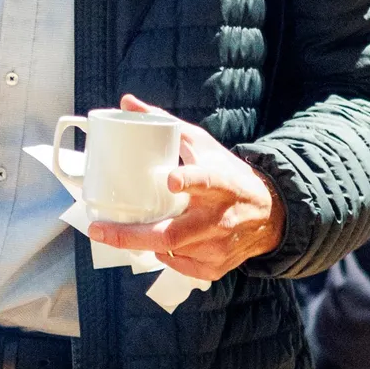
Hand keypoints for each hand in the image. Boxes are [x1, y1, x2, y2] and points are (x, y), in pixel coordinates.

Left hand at [88, 94, 286, 280]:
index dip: (189, 181)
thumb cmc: (229, 174)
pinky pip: (178, 265)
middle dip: (133, 235)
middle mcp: (221, 218)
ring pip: (170, 251)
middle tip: (100, 230)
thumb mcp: (202, 144)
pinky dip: (163, 254)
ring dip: (143, 241)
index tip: (170, 180)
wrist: (269, 214)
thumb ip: (166, 123)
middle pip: (173, 233)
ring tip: (124, 230)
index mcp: (221, 182)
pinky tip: (160, 242)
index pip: (207, 180)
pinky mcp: (216, 266)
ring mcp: (218, 246)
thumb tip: (127, 102)